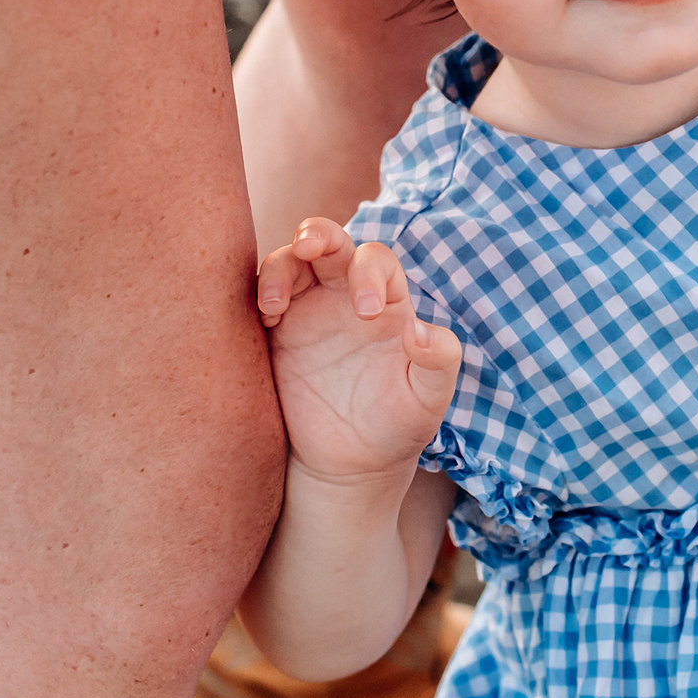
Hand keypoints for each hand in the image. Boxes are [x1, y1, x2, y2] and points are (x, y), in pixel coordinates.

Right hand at [258, 218, 461, 486]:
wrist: (352, 463)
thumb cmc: (398, 424)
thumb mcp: (429, 397)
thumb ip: (438, 360)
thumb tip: (418, 330)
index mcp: (387, 301)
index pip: (377, 262)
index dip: (370, 275)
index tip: (367, 312)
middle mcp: (345, 295)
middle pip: (329, 243)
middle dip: (317, 234)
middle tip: (308, 245)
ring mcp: (308, 311)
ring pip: (289, 263)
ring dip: (279, 267)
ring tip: (273, 303)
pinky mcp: (277, 335)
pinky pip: (262, 301)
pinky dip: (259, 298)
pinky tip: (265, 319)